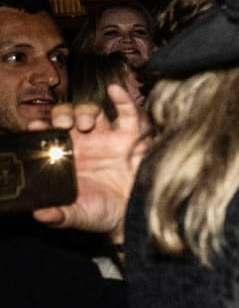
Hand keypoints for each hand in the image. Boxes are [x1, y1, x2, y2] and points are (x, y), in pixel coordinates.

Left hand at [32, 84, 146, 237]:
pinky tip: (115, 91)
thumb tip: (40, 214)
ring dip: (86, 111)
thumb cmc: (103, 214)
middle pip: (68, 116)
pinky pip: (128, 113)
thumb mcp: (77, 215)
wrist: (134, 216)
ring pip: (93, 111)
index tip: (36, 127)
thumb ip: (59, 215)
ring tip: (85, 124)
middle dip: (63, 114)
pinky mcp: (132, 137)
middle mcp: (85, 144)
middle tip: (64, 124)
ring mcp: (108, 139)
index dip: (41, 127)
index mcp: (67, 158)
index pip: (49, 134)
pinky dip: (122, 99)